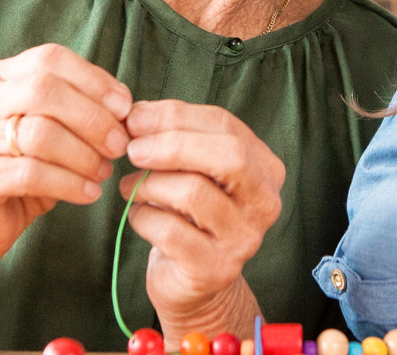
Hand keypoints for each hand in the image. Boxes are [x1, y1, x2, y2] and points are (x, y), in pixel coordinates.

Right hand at [0, 43, 132, 270]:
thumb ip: (79, 111)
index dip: (94, 80)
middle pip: (44, 90)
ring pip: (39, 133)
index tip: (125, 107)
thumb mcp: (52, 132)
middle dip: (92, 117)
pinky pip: (31, 174)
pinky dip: (69, 183)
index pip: (50, 58)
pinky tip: (89, 193)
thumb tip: (125, 107)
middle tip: (119, 144)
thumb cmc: (23, 172)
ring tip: (104, 172)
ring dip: (83, 154)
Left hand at [118, 100, 283, 337]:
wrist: (191, 282)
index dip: (176, 116)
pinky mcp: (215, 269)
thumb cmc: (187, 215)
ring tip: (131, 187)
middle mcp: (265, 203)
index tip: (135, 118)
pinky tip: (139, 215)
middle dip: (172, 145)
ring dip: (149, 184)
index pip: (225, 125)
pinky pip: (171, 231)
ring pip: (193, 193)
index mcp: (265, 168)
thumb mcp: (188, 169)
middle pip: (228, 155)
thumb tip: (137, 114)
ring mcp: (244, 239)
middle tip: (132, 150)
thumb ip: (171, 136)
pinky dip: (143, 217)